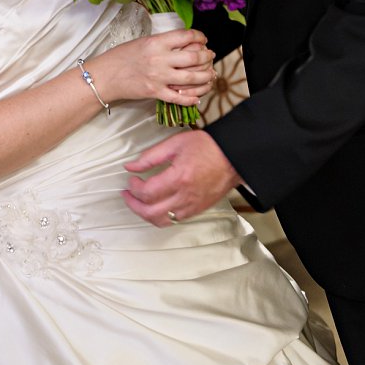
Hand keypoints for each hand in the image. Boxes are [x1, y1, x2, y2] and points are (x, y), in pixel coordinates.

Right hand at [89, 28, 215, 104]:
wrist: (104, 76)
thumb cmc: (121, 57)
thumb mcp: (143, 42)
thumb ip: (164, 43)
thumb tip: (186, 42)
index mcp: (156, 42)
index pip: (186, 36)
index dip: (200, 36)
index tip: (203, 39)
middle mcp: (160, 59)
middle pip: (195, 57)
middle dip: (207, 56)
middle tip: (210, 56)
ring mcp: (159, 77)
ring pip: (192, 78)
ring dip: (206, 76)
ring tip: (210, 74)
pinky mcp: (156, 92)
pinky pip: (179, 97)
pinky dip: (191, 98)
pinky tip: (198, 97)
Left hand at [122, 130, 240, 226]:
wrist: (235, 156)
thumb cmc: (210, 147)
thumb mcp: (176, 143)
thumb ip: (151, 156)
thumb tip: (131, 166)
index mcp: (178, 178)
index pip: (146, 192)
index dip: (134, 187)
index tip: (133, 179)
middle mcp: (185, 196)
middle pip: (150, 212)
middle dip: (134, 205)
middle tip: (129, 195)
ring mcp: (192, 205)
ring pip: (161, 221)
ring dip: (146, 214)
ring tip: (141, 204)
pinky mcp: (198, 209)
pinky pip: (175, 220)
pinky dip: (162, 216)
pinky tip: (159, 206)